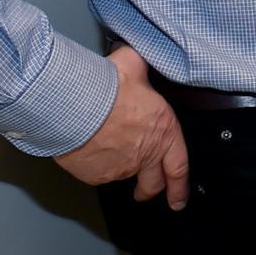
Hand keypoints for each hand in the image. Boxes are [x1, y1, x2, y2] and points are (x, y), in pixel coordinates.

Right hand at [54, 46, 190, 207]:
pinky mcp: (96, 175)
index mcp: (163, 132)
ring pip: (122, 174)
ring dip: (118, 167)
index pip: (179, 167)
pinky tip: (88, 151)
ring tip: (107, 151)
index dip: (180, 186)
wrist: (75, 104)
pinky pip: (97, 173)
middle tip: (145, 193)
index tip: (179, 198)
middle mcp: (145, 155)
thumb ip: (139, 66)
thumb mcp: (133, 66)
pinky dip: (94, 165)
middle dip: (151, 190)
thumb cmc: (106, 87)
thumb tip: (136, 57)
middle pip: (152, 182)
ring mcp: (120, 168)